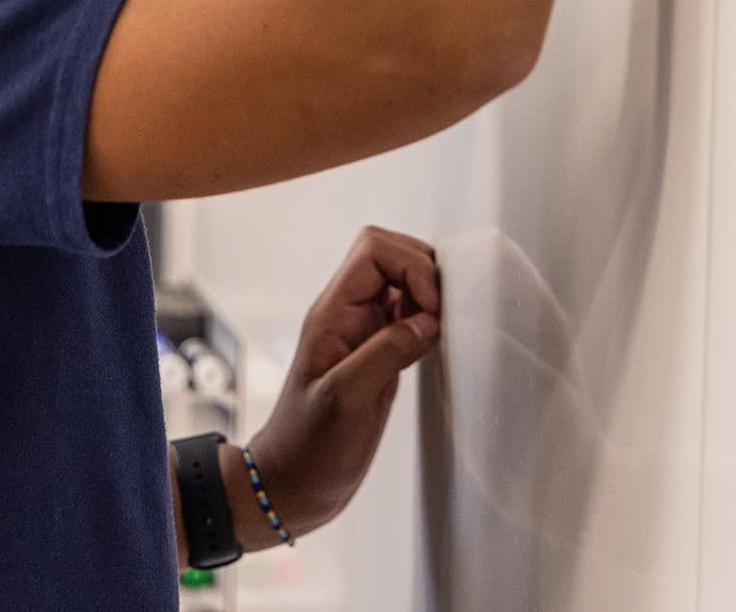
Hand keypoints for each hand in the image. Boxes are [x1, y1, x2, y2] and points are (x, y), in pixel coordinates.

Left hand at [241, 226, 442, 539]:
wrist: (293, 485)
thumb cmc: (308, 449)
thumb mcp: (345, 401)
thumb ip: (386, 353)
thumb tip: (428, 319)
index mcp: (332, 314)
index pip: (373, 250)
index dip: (410, 265)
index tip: (431, 309)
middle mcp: (348, 316)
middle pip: (392, 255)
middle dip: (426, 273)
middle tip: (441, 317)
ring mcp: (364, 335)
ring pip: (404, 284)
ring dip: (430, 297)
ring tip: (441, 332)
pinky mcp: (380, 357)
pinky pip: (410, 318)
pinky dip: (430, 322)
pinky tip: (436, 347)